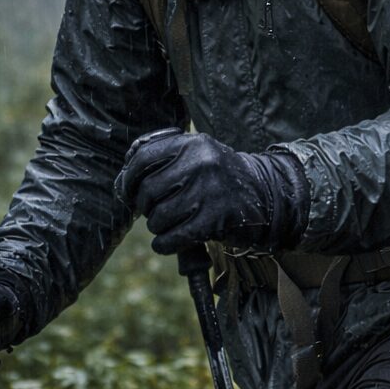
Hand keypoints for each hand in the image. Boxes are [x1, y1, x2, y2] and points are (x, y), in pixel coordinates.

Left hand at [115, 130, 307, 254]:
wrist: (266, 196)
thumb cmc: (221, 178)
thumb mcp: (199, 155)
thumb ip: (165, 159)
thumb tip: (124, 182)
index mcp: (194, 144)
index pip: (143, 159)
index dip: (129, 178)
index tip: (129, 191)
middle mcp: (201, 164)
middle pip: (148, 191)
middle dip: (146, 207)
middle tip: (156, 211)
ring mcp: (210, 191)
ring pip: (158, 217)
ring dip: (158, 227)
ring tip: (171, 224)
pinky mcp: (215, 219)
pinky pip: (172, 237)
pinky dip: (165, 244)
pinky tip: (170, 241)